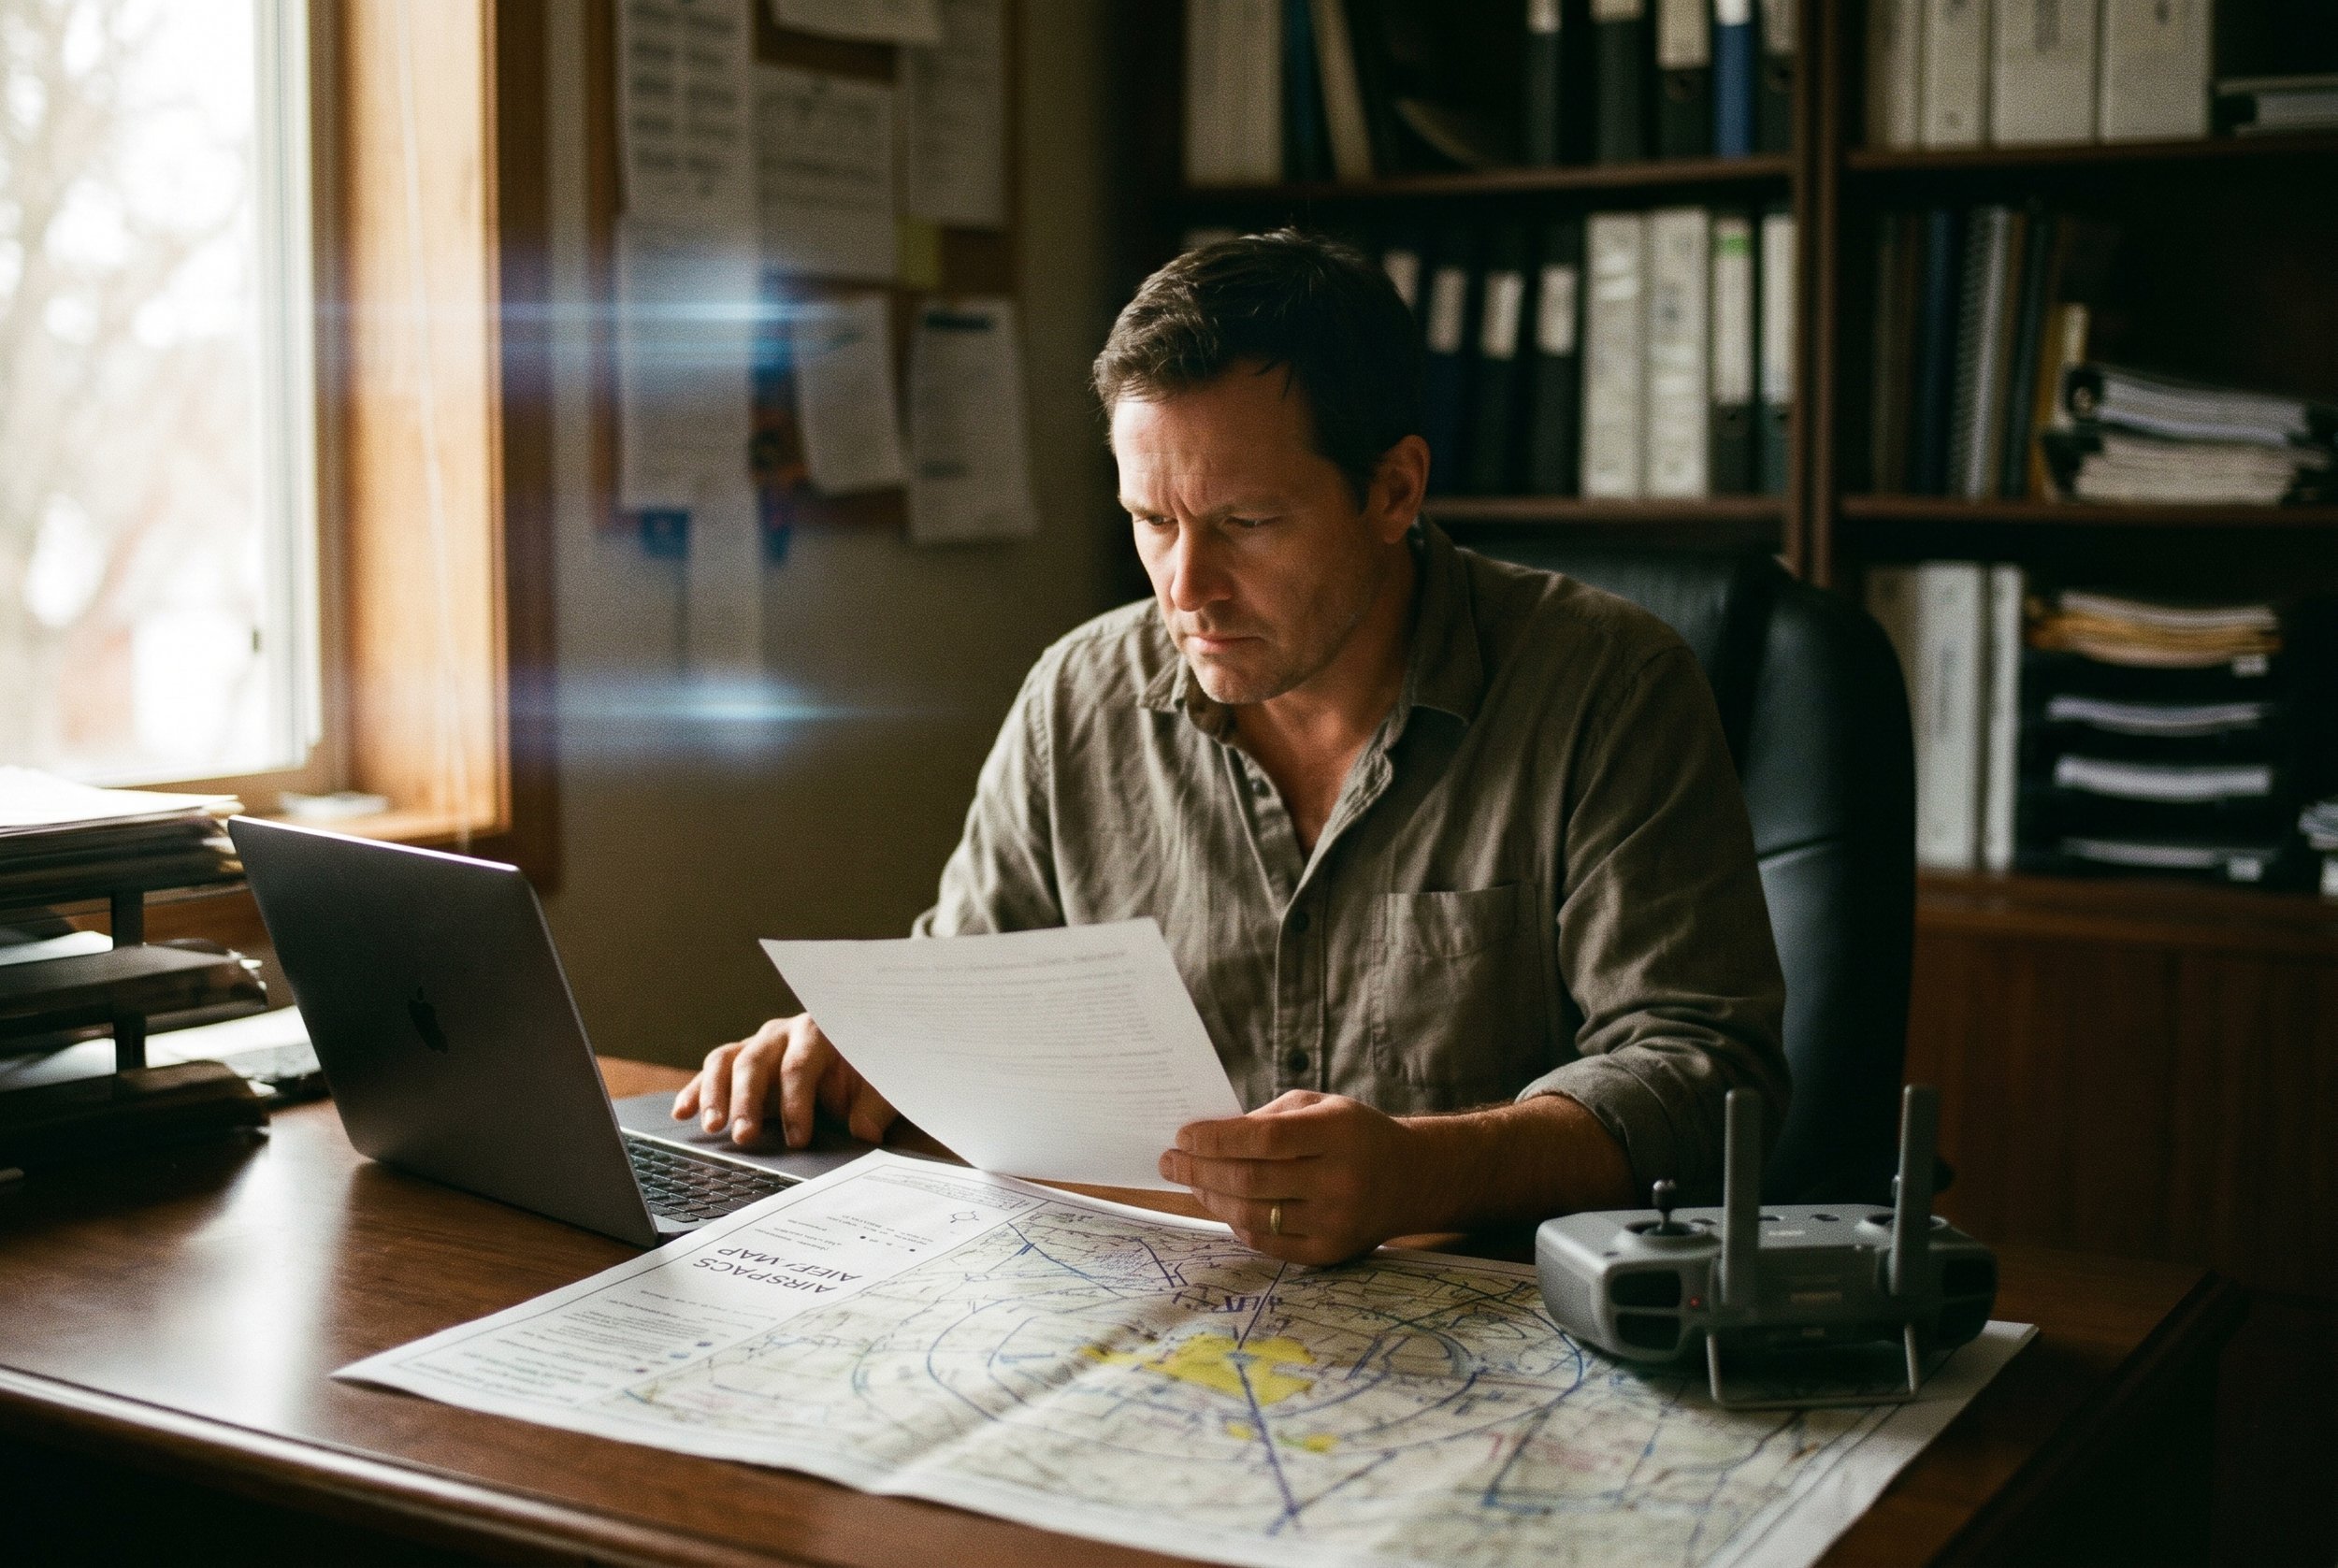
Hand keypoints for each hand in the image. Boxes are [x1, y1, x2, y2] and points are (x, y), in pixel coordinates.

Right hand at [671, 1014, 896, 1149]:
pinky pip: (712, 1072)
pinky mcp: (741, 1061)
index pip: (798, 1067)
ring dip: (715, 1095)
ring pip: (726, 1062)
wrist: (856, 1059)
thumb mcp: (879, 1087)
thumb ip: (874, 1106)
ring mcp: (757, 1045)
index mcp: (818, 1033)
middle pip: (755, 1063)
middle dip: (747, 1102)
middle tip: (744, 1136)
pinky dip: (696, 1092)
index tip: (797, 1139)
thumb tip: (865, 1130)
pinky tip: (682, 1112)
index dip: (796, 1104)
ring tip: (713, 1128)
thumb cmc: (865, 1074)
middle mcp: (782, 1033)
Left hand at [1159, 1091, 1420, 1264]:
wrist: (1411, 1178)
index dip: (1217, 1139)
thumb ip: (1267, 1117)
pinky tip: (1223, 1203)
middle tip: (1170, 1160)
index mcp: (1338, 1134)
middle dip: (1200, 1168)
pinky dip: (1237, 1222)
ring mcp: (1336, 1221)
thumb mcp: (1319, 1107)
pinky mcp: (1330, 1252)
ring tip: (1191, 1179)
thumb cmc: (1353, 1133)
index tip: (1183, 1135)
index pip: (1265, 1139)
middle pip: (1252, 1179)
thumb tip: (1206, 1138)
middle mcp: (1340, 1180)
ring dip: (1212, 1196)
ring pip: (1254, 1214)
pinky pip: (1268, 1242)